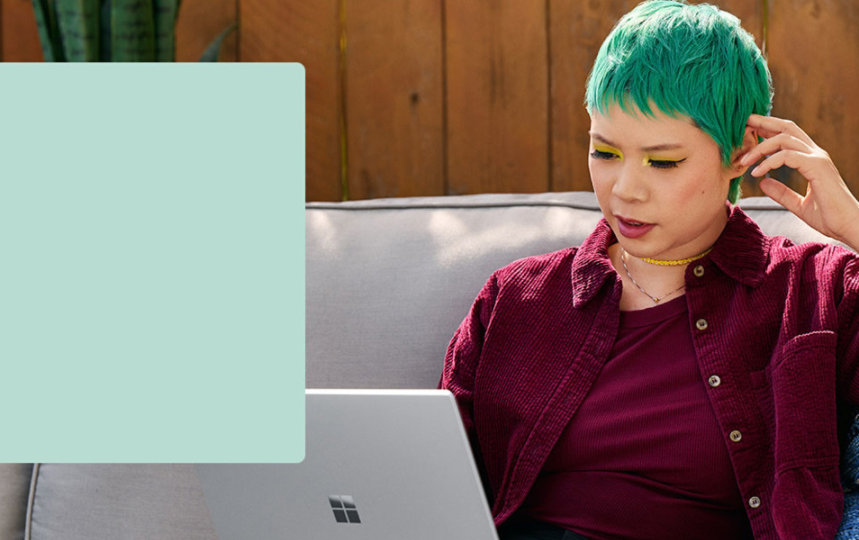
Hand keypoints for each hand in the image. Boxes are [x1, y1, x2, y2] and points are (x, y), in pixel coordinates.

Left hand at [741, 114, 858, 248]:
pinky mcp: (817, 167)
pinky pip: (787, 156)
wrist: (849, 226)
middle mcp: (815, 154)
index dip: (768, 130)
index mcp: (812, 160)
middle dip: (764, 122)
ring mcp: (818, 158)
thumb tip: (763, 183)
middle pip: (787, 127)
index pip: (788, 136)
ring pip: (784, 139)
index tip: (748, 131)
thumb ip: (782, 193)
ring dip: (760, 147)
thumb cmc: (829, 217)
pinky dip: (768, 162)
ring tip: (743, 160)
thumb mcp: (799, 205)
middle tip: (742, 122)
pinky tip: (756, 173)